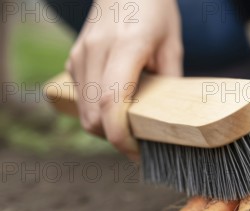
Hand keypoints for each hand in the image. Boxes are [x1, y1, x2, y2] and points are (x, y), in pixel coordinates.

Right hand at [66, 0, 182, 159]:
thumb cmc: (155, 11)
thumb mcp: (173, 45)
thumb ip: (170, 82)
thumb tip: (173, 120)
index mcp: (126, 47)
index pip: (112, 103)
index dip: (121, 138)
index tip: (139, 154)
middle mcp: (97, 50)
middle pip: (93, 115)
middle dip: (115, 138)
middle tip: (141, 143)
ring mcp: (81, 53)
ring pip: (84, 110)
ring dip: (105, 127)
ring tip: (131, 126)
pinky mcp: (74, 57)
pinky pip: (81, 97)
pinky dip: (96, 111)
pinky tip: (117, 106)